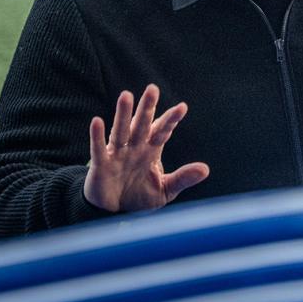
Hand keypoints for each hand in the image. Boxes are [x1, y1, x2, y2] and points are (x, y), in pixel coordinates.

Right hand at [84, 84, 209, 212]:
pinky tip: (96, 121)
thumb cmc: (140, 196)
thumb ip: (183, 178)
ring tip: (126, 95)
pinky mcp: (101, 165)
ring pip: (121, 131)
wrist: (114, 212)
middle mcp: (135, 148)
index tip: (182, 107)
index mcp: (151, 150)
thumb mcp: (165, 189)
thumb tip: (205, 170)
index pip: (162, 131)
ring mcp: (118, 154)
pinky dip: (97, 136)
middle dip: (147, 108)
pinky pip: (98, 149)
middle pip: (142, 124)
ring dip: (123, 114)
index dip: (171, 120)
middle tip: (153, 89)